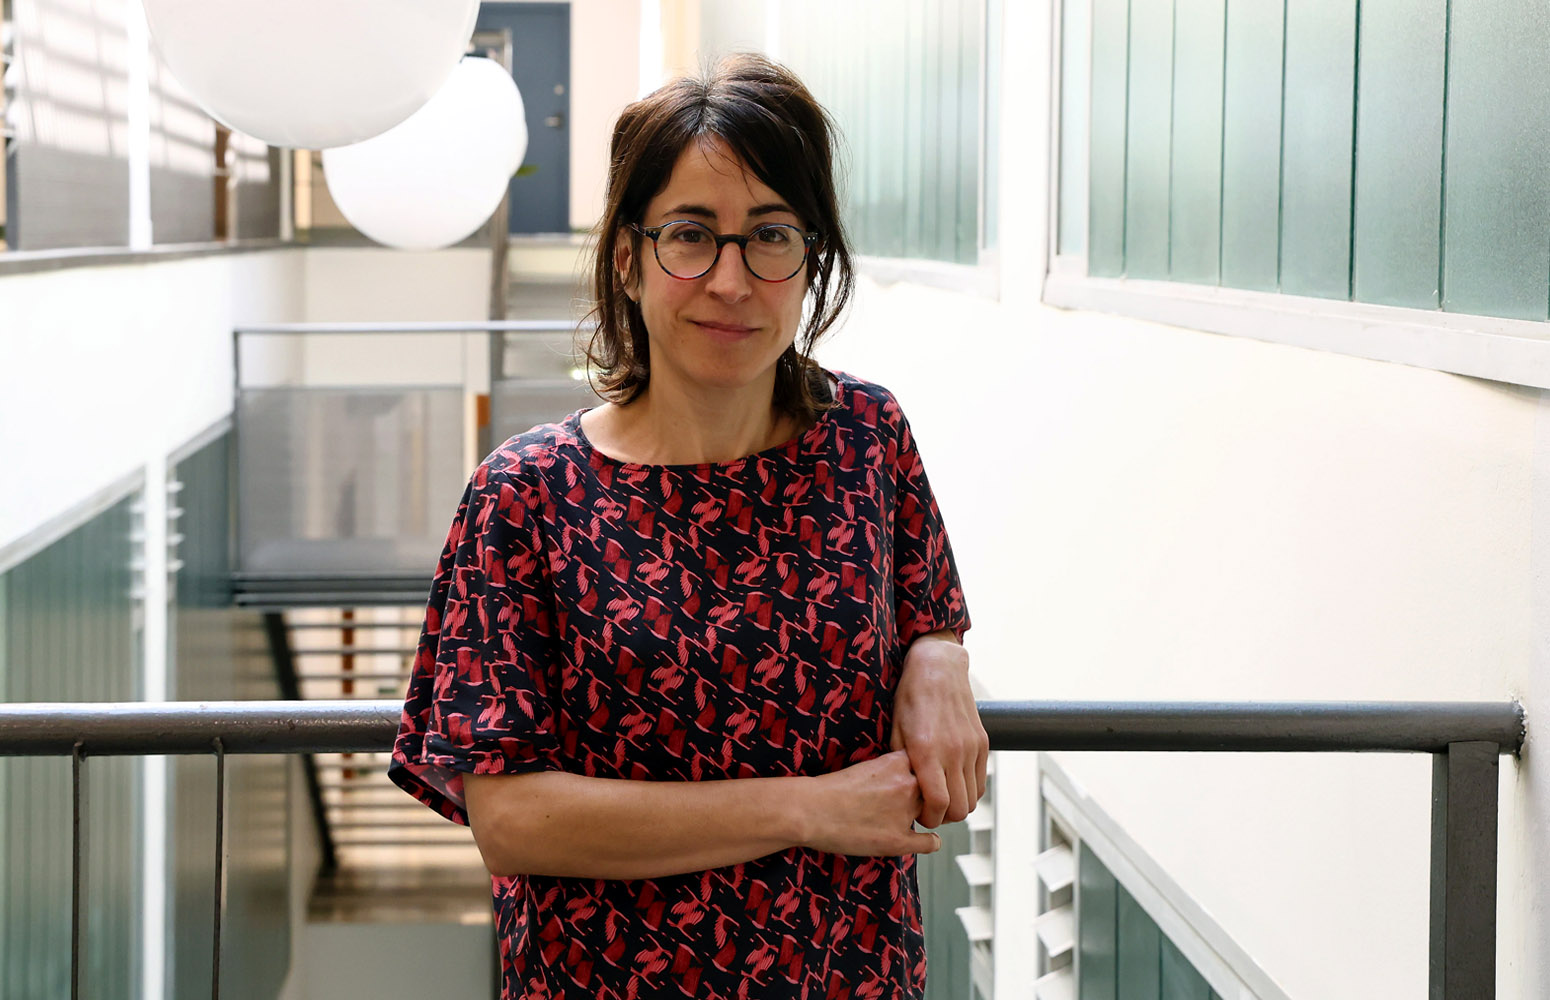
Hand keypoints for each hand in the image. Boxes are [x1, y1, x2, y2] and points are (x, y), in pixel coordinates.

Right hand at [801, 751, 941, 856]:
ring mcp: (904, 814)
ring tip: (909, 818)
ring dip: (924, 815)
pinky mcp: (898, 841)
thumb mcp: (866, 766)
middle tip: (909, 801)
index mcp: (897, 763)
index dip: (923, 773)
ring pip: (932, 813)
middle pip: (933, 788)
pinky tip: (928, 840)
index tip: (919, 778)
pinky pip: (930, 842)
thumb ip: (892, 768)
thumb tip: (910, 775)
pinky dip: (931, 842)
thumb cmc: (831, 788)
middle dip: (925, 794)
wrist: (809, 810)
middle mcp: (907, 785)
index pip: (927, 764)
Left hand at [890, 631, 987, 827]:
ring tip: (941, 796)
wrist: (938, 669)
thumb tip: (903, 793)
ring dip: (958, 804)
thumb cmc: (910, 698)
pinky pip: (981, 781)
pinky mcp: (983, 743)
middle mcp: (954, 752)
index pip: (938, 803)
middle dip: (943, 816)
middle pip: (960, 809)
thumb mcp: (895, 730)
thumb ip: (901, 764)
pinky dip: (969, 790)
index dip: (930, 817)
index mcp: (927, 751)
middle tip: (929, 809)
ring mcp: (972, 748)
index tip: (920, 815)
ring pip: (973, 798)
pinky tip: (954, 782)